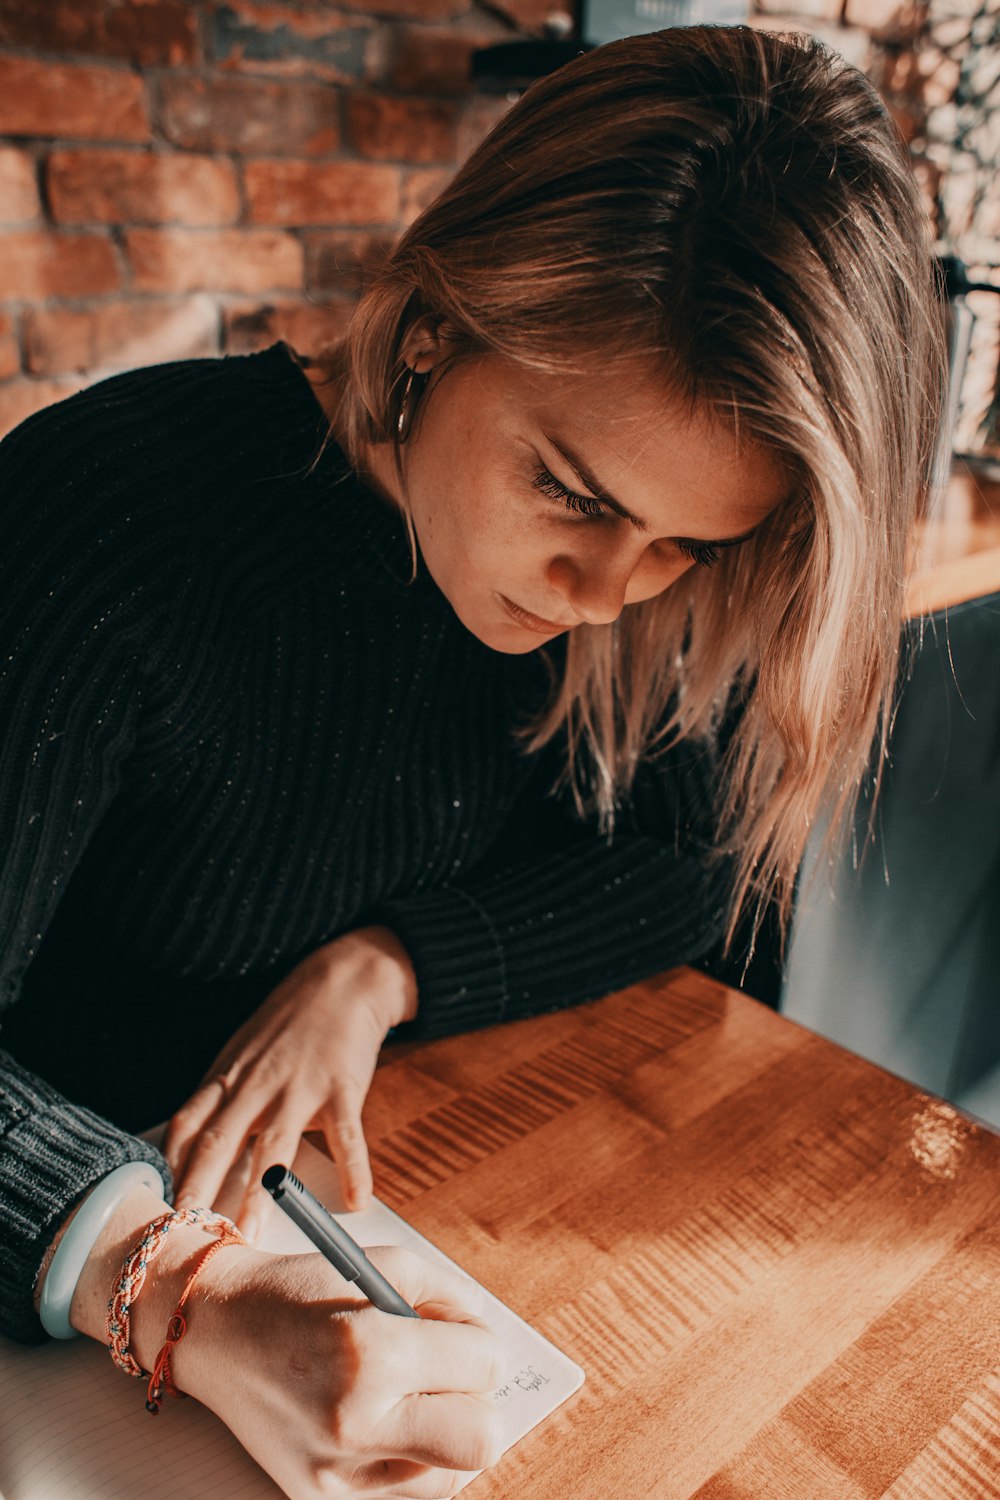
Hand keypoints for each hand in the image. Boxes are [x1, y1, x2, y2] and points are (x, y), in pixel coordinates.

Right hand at [60, 1182, 503, 1499]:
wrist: (216, 1328)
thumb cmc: (301, 1290)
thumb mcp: (382, 1267)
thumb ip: (450, 1298)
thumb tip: (487, 1336)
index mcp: (372, 1351)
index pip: (483, 1366)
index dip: (479, 1346)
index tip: (457, 1337)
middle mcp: (355, 1419)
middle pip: (480, 1439)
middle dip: (476, 1402)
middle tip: (447, 1379)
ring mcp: (335, 1471)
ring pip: (450, 1478)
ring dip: (444, 1438)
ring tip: (408, 1403)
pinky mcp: (318, 1499)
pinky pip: (404, 1497)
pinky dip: (410, 1466)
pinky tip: (385, 1430)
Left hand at [165, 926, 416, 1234]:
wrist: (341, 981)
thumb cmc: (287, 1024)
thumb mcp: (240, 1053)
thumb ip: (218, 1099)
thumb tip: (184, 1150)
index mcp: (228, 1078)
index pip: (186, 1124)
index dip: (168, 1166)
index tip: (156, 1204)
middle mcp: (257, 1085)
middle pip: (219, 1141)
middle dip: (199, 1188)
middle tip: (185, 1231)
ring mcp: (300, 1086)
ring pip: (275, 1145)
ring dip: (260, 1193)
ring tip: (250, 1232)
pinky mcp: (342, 1088)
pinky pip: (346, 1135)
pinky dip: (352, 1169)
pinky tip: (354, 1200)